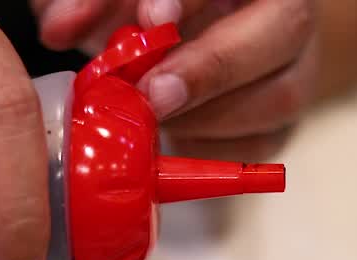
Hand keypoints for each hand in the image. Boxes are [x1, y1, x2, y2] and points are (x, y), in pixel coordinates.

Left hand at [33, 0, 318, 160]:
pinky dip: (210, 149)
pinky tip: (170, 139)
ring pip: (281, 93)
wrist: (181, 43)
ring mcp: (297, 66)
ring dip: (206, 116)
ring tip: (150, 118)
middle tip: (153, 94)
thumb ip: (85, 0)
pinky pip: (261, 144)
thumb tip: (59, 28)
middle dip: (213, 66)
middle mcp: (286, 11)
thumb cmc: (140, 11)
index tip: (151, 20)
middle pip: (285, 28)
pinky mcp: (282, 122)